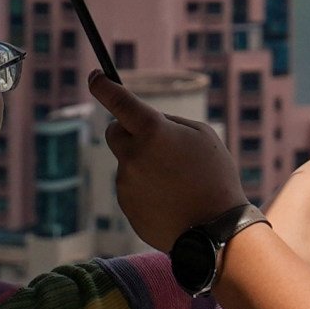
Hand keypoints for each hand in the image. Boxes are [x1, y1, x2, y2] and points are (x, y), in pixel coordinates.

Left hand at [90, 74, 246, 249]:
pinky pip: (131, 188)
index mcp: (153, 131)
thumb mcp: (202, 136)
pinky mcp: (126, 206)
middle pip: (114, 132)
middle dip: (127, 130)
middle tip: (152, 140)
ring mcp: (126, 183)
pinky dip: (145, 188)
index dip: (103, 86)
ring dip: (143, 164)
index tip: (95, 78)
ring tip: (176, 181)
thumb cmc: (214, 176)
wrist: (214, 230)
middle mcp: (133, 155)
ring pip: (127, 162)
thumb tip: (143, 123)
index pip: (118, 101)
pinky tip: (170, 198)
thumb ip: (168, 123)